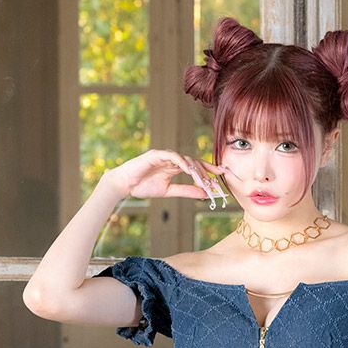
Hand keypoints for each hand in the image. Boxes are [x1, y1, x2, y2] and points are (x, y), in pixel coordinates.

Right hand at [103, 148, 225, 199]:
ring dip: (196, 170)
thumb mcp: (169, 191)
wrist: (125, 185)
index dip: (210, 170)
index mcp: (176, 167)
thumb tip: (204, 193)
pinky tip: (190, 171)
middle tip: (215, 184)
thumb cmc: (144, 186)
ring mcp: (165, 155)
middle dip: (206, 173)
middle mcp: (173, 159)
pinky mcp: (156, 154)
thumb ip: (186, 190)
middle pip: (194, 162)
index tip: (223, 175)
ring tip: (205, 181)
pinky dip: (182, 162)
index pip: (196, 166)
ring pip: (186, 159)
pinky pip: (173, 157)